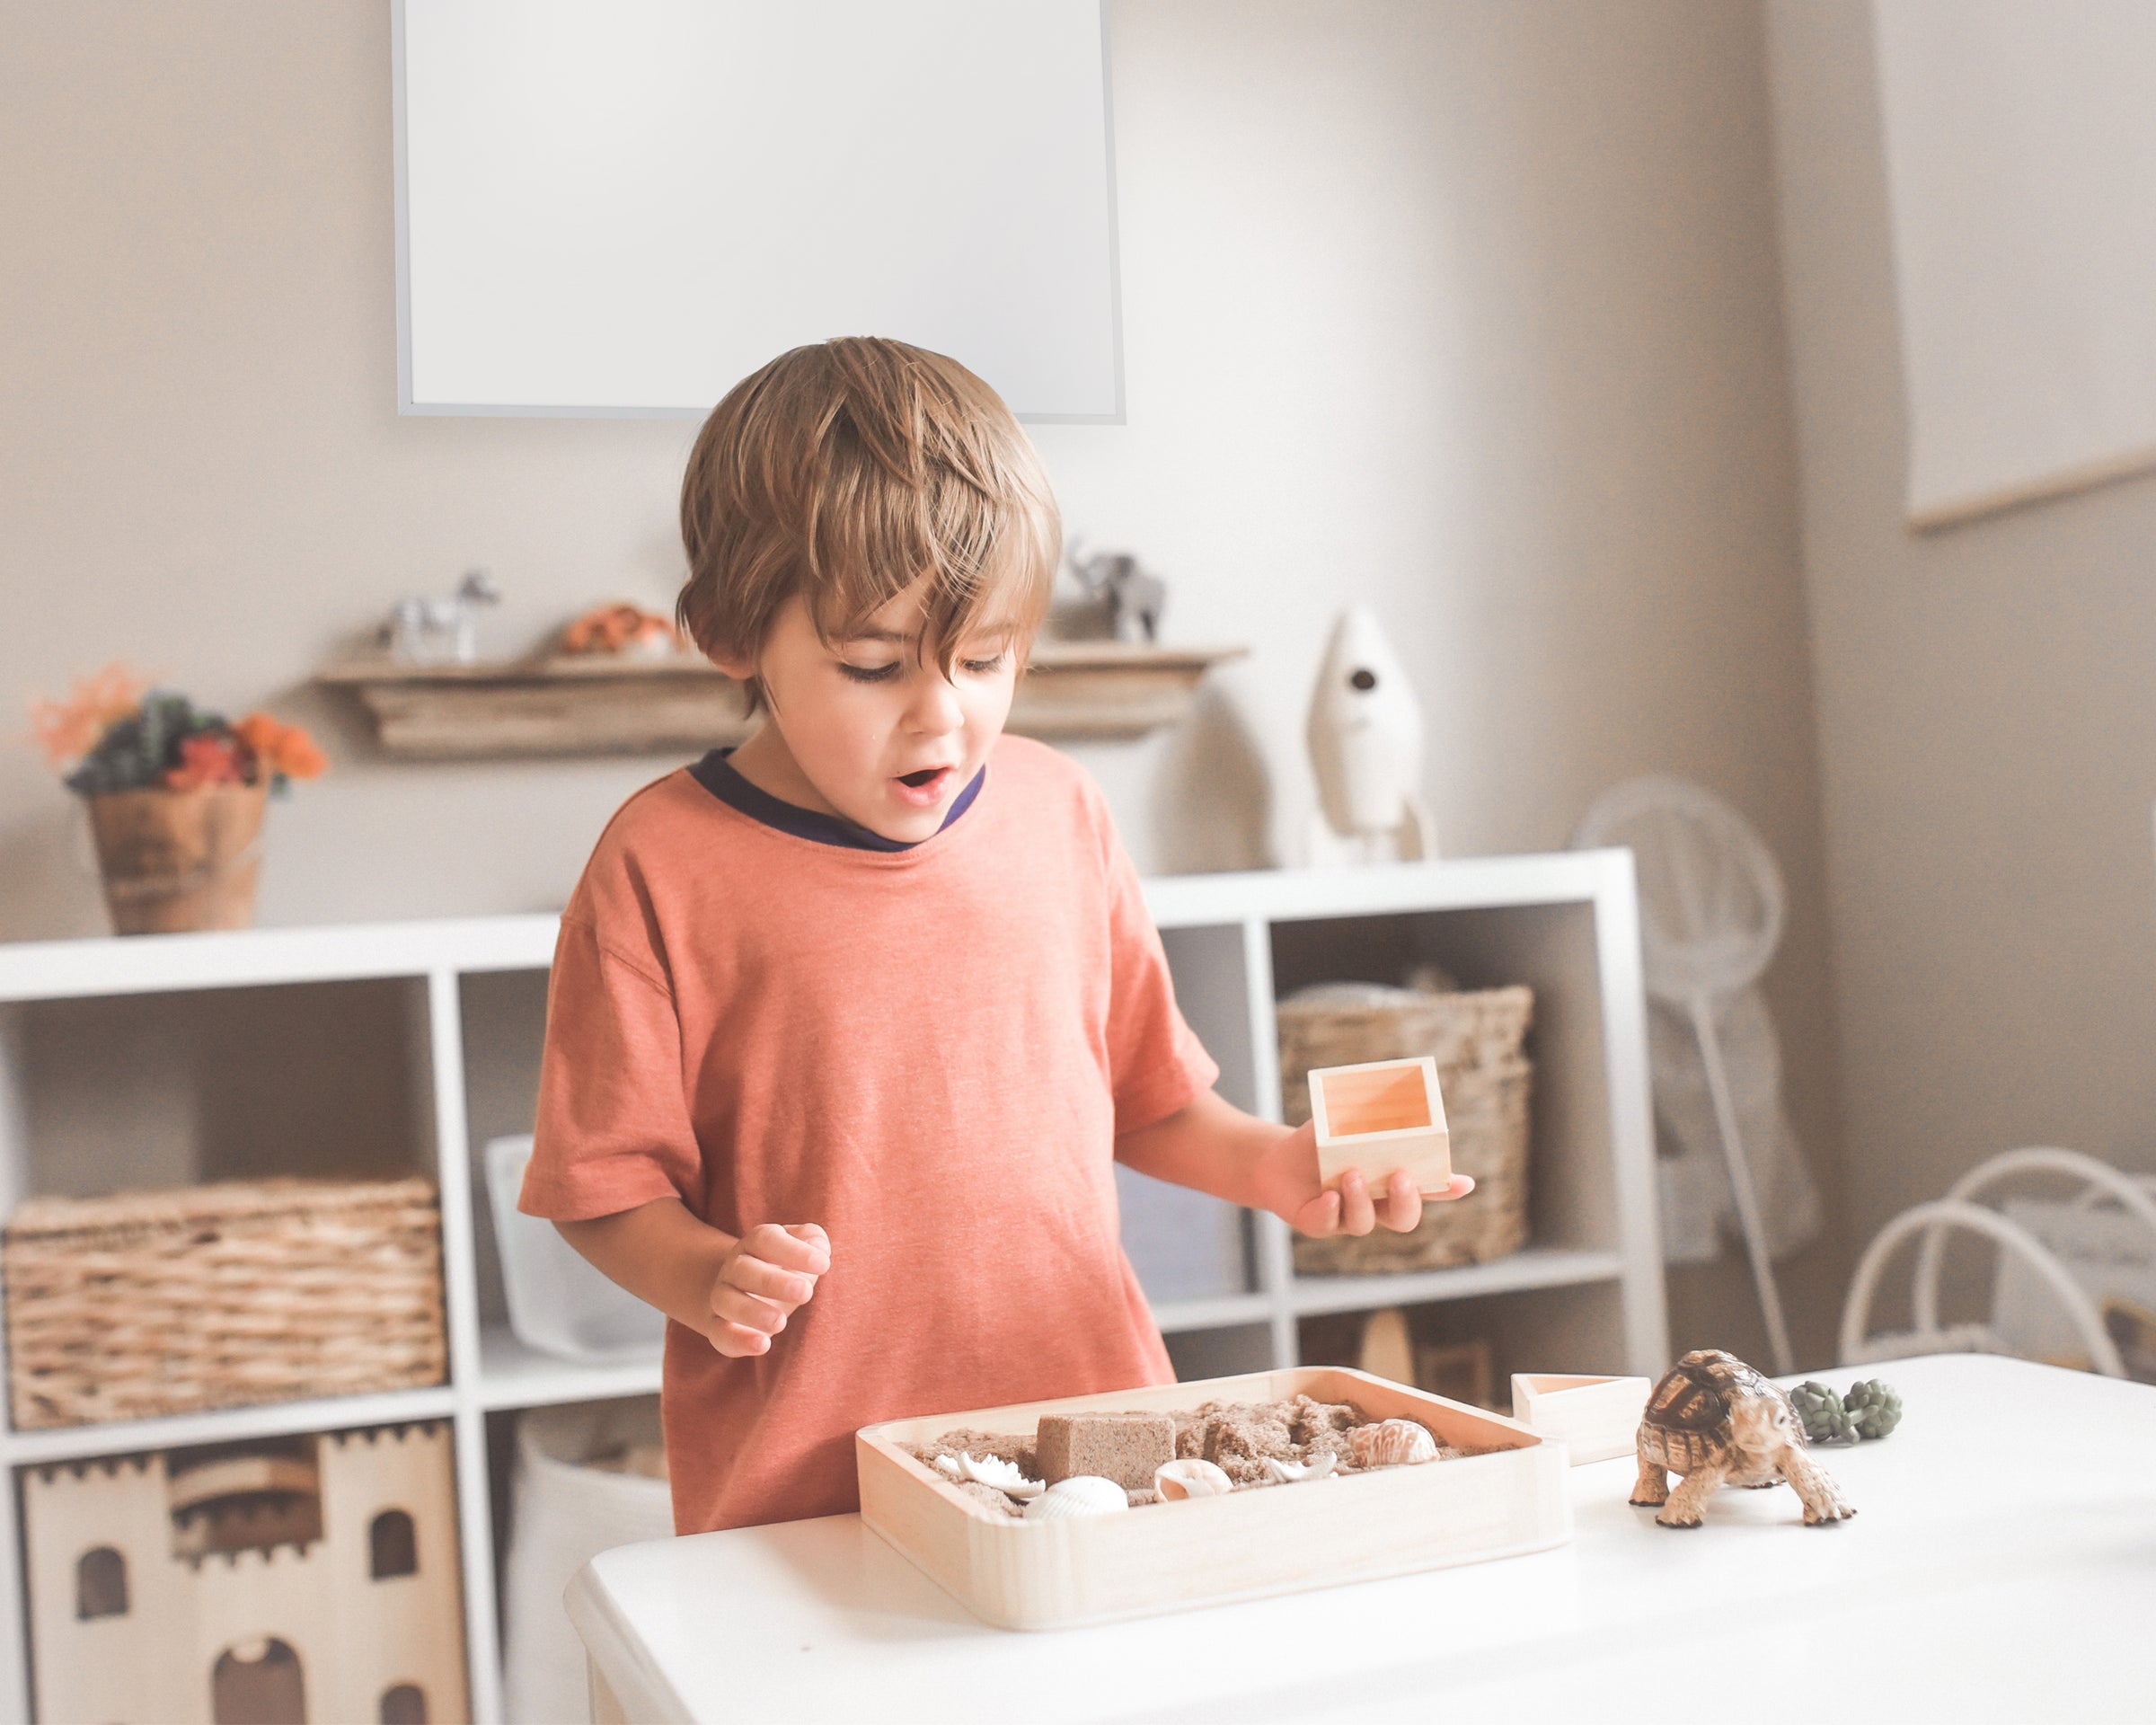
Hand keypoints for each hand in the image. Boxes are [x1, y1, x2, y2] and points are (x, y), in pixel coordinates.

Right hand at [707, 1222, 829, 1356]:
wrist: (750, 1290)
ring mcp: (723, 1297)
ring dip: (752, 1312)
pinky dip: (738, 1341)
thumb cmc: (785, 1266)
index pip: (766, 1240)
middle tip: (806, 1292)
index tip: (824, 1265)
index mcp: (755, 1243)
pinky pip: (719, 1334)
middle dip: (773, 1281)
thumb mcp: (802, 1247)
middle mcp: (734, 1267)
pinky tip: (763, 1345)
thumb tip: (820, 1249)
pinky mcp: (719, 1327)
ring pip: (725, 1301)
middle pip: (743, 1269)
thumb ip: (814, 1240)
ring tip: (781, 1323)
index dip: (794, 1251)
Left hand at [1254, 1120, 1474, 1238]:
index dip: (1446, 1189)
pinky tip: (1329, 1195)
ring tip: (1352, 1173)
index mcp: (1390, 1182)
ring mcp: (1346, 1218)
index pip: (1426, 1189)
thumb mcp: (1345, 1123)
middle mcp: (1374, 1205)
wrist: (1279, 1160)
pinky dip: (1330, 1211)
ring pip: (1365, 1223)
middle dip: (1407, 1201)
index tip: (1464, 1182)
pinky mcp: (1316, 1222)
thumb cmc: (1322, 1142)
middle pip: (1403, 1218)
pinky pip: (1327, 1224)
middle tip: (1400, 1176)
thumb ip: (1369, 1114)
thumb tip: (1391, 1089)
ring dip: (1361, 1200)